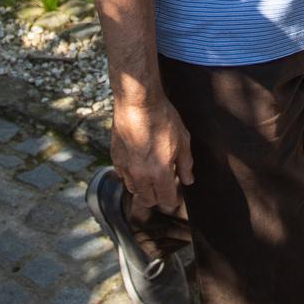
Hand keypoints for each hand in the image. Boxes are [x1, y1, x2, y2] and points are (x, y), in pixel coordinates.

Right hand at [110, 97, 193, 211]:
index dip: (173, 200)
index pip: (166, 200)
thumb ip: (186, 164)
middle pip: (148, 200)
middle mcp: (140, 175)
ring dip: (143, 188)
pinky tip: (139, 164)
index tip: (177, 195)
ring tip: (152, 176)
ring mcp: (125, 168)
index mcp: (160, 173)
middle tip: (166, 186)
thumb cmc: (163, 119)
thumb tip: (188, 180)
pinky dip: (131, 175)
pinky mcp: (115, 158)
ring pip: (134, 190)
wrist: (138, 103)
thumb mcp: (183, 140)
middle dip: (158, 197)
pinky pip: (123, 176)